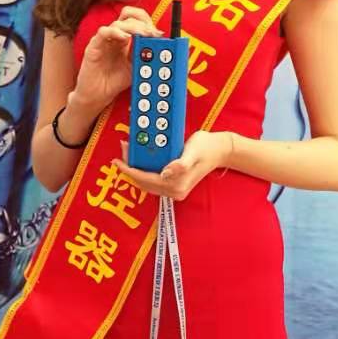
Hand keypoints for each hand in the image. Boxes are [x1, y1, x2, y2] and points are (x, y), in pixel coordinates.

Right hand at [72, 6, 162, 111]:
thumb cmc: (114, 81)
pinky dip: (115, 32)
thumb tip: (160, 48)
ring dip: (133, 27)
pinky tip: (125, 38)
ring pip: (118, 23)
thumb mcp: (137, 68)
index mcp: (126, 39)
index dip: (148, 23)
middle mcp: (115, 37)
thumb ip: (146, 57)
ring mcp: (105, 40)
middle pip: (129, 17)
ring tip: (142, 35)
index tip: (159, 34)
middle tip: (152, 34)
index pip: (136, 20)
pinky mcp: (94, 46)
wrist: (98, 95)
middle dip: (144, 24)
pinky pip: (103, 32)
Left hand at [112, 130, 234, 200]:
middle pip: (144, 182)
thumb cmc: (206, 147)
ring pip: (147, 182)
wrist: (220, 150)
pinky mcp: (175, 184)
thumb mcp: (193, 151)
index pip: (146, 179)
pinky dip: (144, 170)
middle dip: (130, 168)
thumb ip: (180, 163)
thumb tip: (166, 172)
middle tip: (123, 150)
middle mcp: (175, 191)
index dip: (129, 170)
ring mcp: (175, 189)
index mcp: (177, 185)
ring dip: (136, 169)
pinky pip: (153, 179)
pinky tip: (141, 159)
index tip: (117, 161)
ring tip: (128, 154)